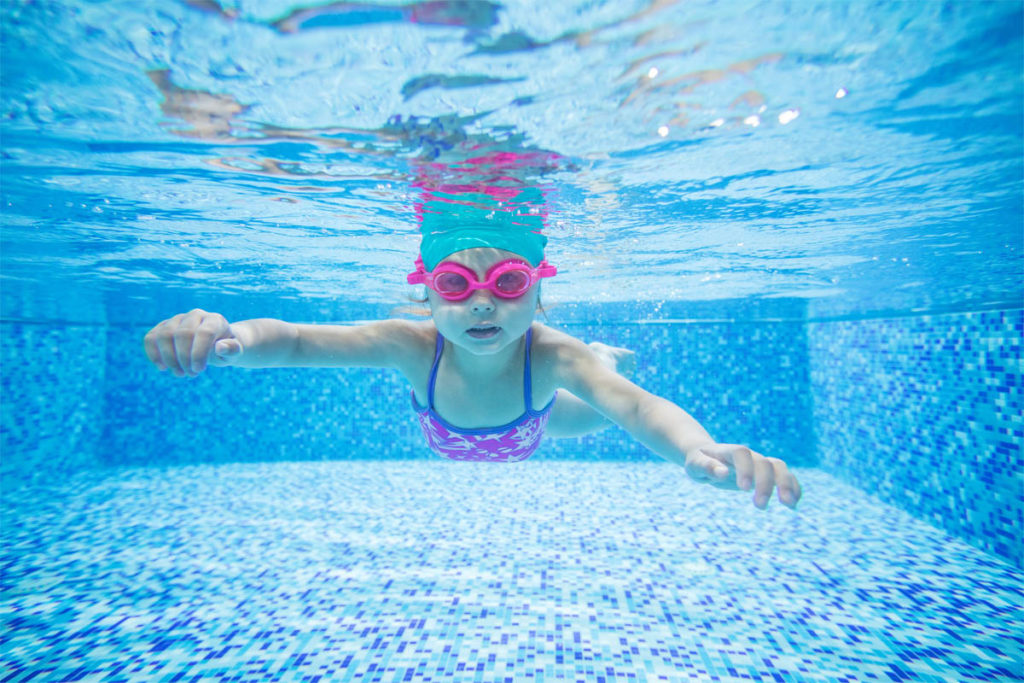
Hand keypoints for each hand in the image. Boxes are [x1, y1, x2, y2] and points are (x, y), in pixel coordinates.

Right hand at [143, 309, 242, 376]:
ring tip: (179, 374)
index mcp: (214, 320)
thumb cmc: (226, 349)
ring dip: (169, 359)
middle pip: (182, 334)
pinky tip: (163, 368)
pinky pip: (151, 338)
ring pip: (164, 335)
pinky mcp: (163, 327)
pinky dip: (153, 354)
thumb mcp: (235, 352)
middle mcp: (195, 315)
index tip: (198, 371)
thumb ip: (232, 349)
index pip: (204, 333)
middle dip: (184, 358)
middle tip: (191, 374)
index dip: (199, 353)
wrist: (216, 344)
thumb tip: (220, 347)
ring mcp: (177, 320)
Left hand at [684, 443, 801, 509]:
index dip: (746, 469)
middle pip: (764, 462)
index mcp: (729, 451)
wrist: (707, 455)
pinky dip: (793, 487)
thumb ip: (706, 467)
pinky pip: (784, 476)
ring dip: (787, 484)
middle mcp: (748, 455)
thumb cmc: (698, 461)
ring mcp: (759, 462)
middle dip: (765, 484)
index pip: (742, 453)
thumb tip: (723, 473)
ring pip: (779, 467)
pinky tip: (794, 504)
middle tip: (759, 506)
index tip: (744, 489)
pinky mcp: (765, 473)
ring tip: (789, 505)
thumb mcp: (694, 465)